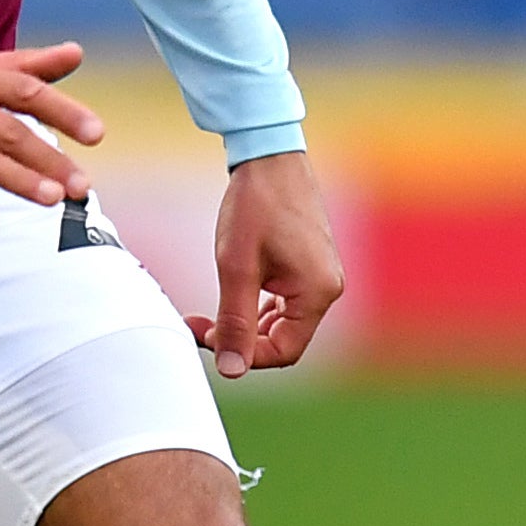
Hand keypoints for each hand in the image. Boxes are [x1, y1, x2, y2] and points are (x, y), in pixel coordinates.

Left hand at [199, 150, 342, 378]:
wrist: (269, 156)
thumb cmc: (255, 206)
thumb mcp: (236, 268)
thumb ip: (234, 322)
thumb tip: (231, 370)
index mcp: (317, 293)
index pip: (283, 352)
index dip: (243, 355)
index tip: (204, 335)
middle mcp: (327, 289)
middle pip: (283, 340)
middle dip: (239, 338)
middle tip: (199, 323)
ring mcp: (320, 277)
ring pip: (281, 323)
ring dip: (245, 322)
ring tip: (210, 309)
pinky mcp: (310, 266)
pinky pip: (284, 302)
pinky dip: (256, 305)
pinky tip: (233, 291)